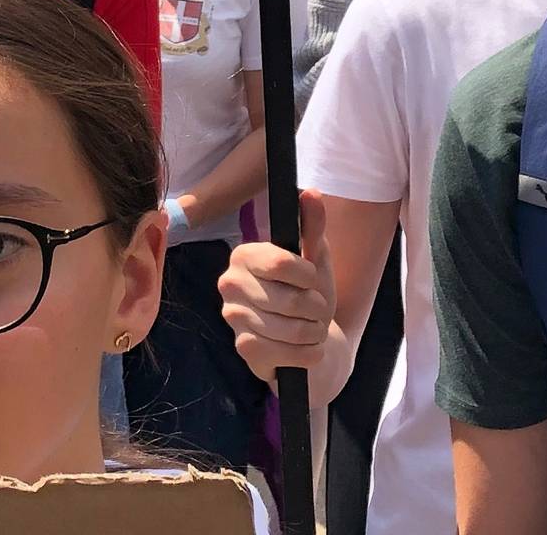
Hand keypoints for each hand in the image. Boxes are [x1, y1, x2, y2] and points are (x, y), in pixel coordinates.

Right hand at [217, 191, 334, 382]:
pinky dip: (307, 353)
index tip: (313, 280)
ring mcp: (233, 317)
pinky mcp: (243, 348)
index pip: (282, 263)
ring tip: (313, 328)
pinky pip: (285, 351)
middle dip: (316, 308)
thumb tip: (310, 193)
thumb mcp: (315, 258)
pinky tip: (306, 348)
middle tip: (316, 309)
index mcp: (245, 255)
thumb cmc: (308, 293)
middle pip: (290, 300)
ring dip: (314, 332)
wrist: (305, 337)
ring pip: (290, 329)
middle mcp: (230, 283)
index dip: (309, 276)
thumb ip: (312, 226)